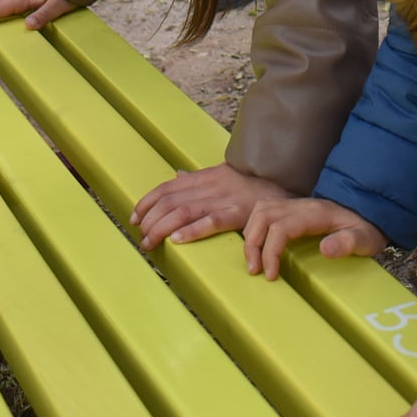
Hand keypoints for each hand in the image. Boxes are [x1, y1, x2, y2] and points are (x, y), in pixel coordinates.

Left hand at [133, 164, 288, 250]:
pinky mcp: (237, 213)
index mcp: (204, 177)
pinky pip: (211, 222)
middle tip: (141, 236)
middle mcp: (209, 186)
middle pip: (170, 201)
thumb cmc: (250, 181)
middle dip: (151, 219)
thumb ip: (197, 178)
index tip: (135, 217)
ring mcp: (222, 199)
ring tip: (150, 243)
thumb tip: (177, 175)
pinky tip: (176, 240)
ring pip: (184, 211)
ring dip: (162, 228)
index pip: (167, 188)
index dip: (147, 202)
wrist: (281, 181)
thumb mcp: (221, 174)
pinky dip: (191, 230)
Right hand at [243, 196, 386, 277]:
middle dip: (253, 244)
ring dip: (251, 235)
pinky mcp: (291, 208)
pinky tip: (258, 245)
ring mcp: (295, 204)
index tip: (270, 274)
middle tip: (255, 270)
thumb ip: (348, 243)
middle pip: (263, 216)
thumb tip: (325, 249)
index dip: (270, 251)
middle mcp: (301, 205)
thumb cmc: (366, 228)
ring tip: (253, 261)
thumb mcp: (365, 239)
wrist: (371, 209)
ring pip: (260, 211)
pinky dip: (255, 227)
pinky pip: (264, 210)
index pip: (281, 228)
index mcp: (315, 214)